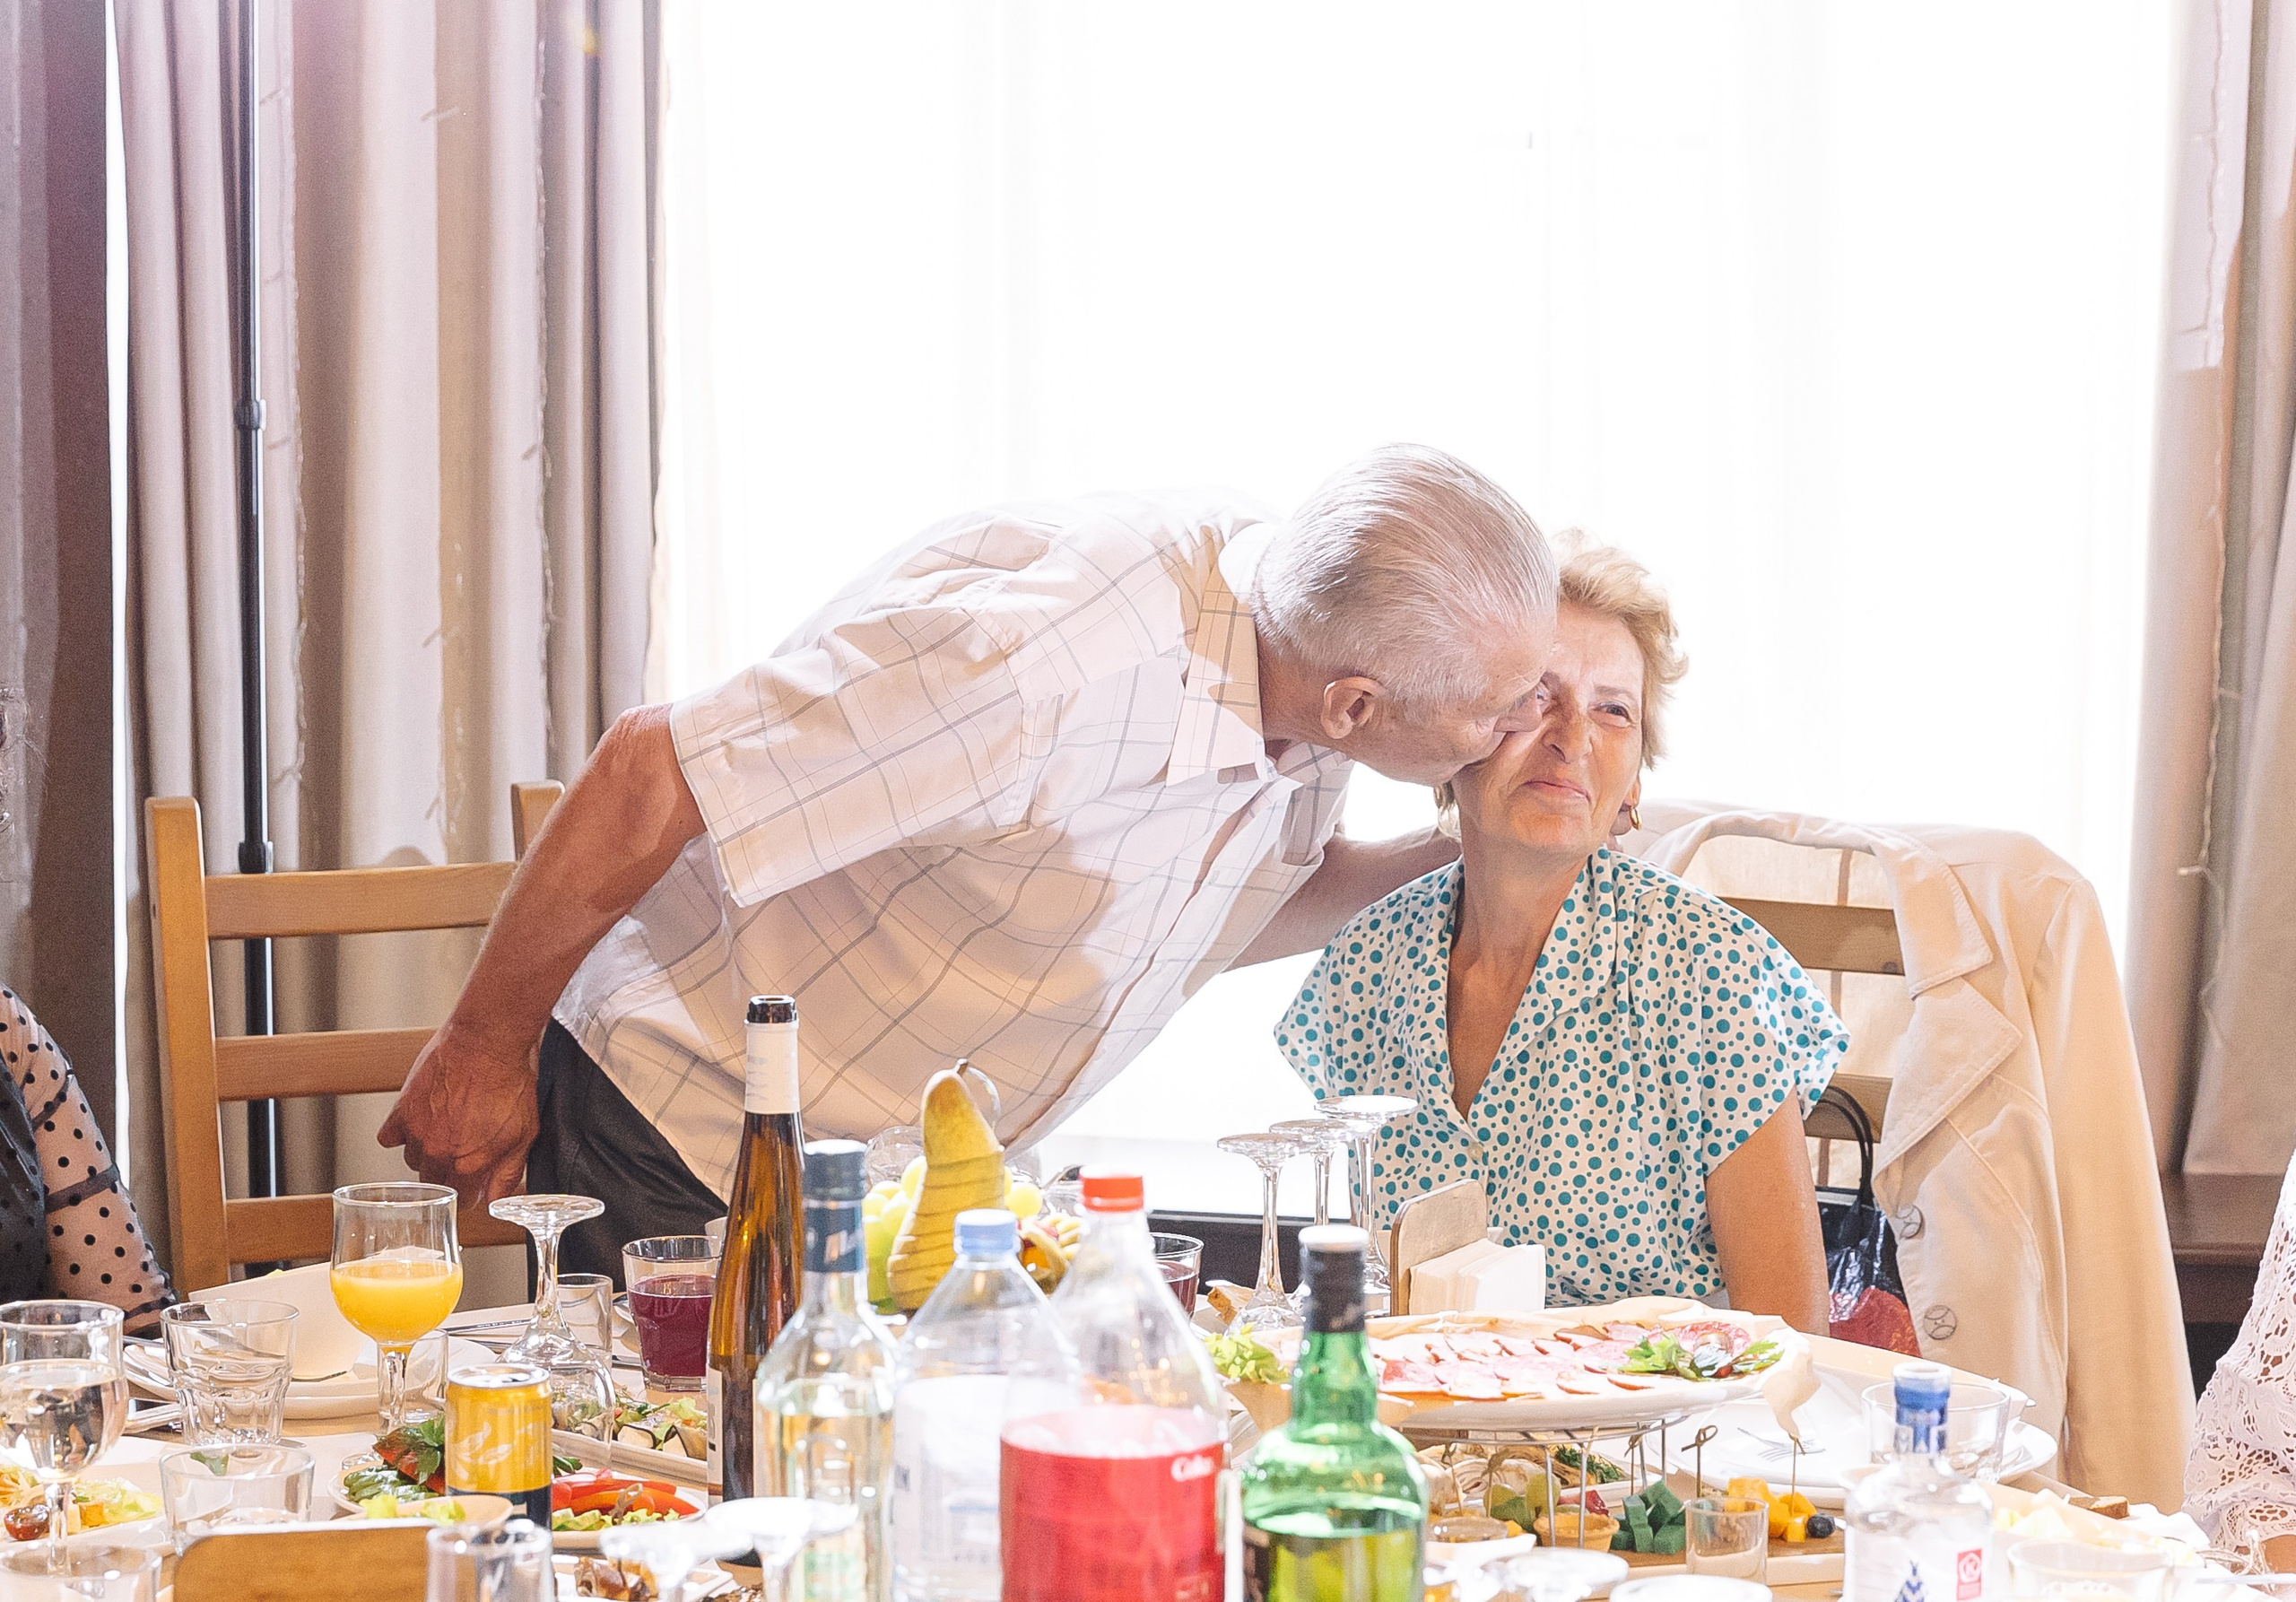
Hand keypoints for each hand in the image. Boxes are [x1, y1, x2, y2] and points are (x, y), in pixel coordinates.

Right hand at [377, 1020, 539, 1204]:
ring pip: (412, 1160)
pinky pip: (388, 1137)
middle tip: (463, 1149)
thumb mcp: (524, 1134)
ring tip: (445, 1130)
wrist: (488, 1041)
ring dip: (426, 1152)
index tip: (475, 1180)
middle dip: (449, 1172)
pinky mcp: (402, 1110)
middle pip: (434, 1182)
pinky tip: (418, 1122)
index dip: (472, 1190)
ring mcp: (417, 1133)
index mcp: (469, 1165)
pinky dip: (399, 1134)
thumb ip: (507, 1174)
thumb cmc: (512, 1083)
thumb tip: (494, 1203)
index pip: (461, 1199)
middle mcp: (438, 1154)